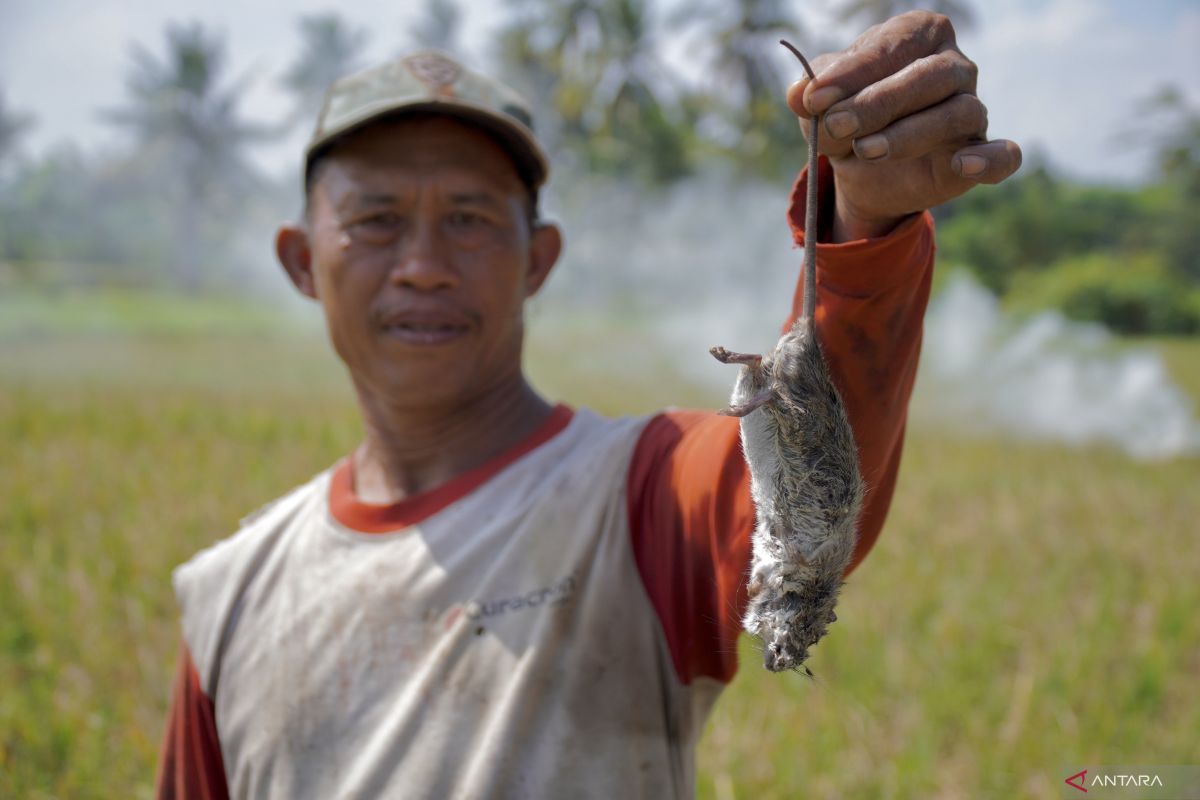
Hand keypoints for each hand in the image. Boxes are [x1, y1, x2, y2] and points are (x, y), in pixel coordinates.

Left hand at [788, 11, 1021, 241]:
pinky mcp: (978, 154)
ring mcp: (972, 109)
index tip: (815, 97)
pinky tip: (961, 165)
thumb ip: (811, 94)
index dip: (855, 70)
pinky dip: (991, 159)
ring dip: (910, 133)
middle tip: (837, 124)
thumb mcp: (819, 106)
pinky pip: (1003, 155)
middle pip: (930, 76)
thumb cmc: (846, 118)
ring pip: (959, 113)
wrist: (860, 170)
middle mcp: (954, 67)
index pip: (896, 44)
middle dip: (879, 101)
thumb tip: (798, 92)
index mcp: (919, 35)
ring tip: (864, 150)